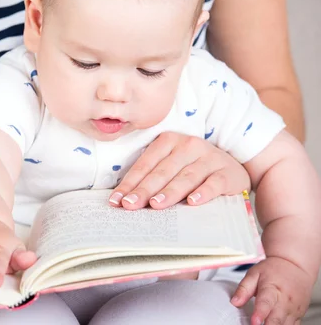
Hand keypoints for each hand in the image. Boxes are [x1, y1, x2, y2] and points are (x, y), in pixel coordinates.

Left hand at [109, 132, 250, 209]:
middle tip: (130, 205)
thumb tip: (125, 201)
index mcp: (168, 141)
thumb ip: (152, 179)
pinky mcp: (228, 172)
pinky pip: (214, 183)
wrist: (231, 169)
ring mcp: (209, 158)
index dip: (129, 183)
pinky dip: (203, 192)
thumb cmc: (192, 170)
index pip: (145, 164)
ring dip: (169, 192)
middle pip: (162, 171)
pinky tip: (192, 202)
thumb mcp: (171, 168)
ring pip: (186, 177)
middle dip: (144, 190)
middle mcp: (188, 146)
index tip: (116, 201)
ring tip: (155, 205)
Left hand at [232, 257, 314, 324]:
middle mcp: (285, 300)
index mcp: (272, 288)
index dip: (260, 313)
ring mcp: (294, 309)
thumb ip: (243, 288)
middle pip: (277, 318)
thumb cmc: (273, 270)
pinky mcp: (299, 315)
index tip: (254, 322)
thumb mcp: (254, 274)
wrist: (295, 266)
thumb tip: (234, 302)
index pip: (265, 303)